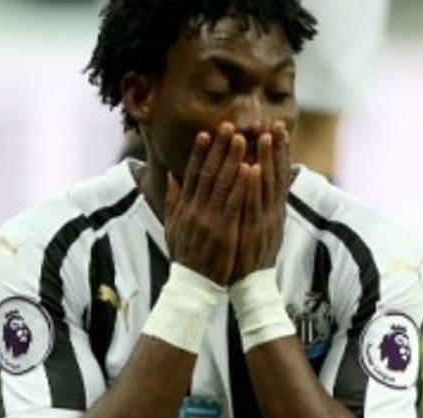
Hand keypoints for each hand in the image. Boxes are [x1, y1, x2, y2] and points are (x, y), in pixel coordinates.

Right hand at [164, 122, 250, 284]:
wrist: (192, 286)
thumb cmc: (186, 257)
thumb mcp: (173, 228)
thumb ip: (174, 201)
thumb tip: (171, 177)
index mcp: (184, 209)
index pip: (191, 175)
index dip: (198, 153)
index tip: (206, 134)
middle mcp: (195, 210)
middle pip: (207, 173)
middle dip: (218, 149)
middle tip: (228, 126)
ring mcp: (209, 220)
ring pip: (221, 184)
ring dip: (232, 159)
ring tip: (242, 139)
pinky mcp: (224, 231)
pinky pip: (234, 203)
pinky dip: (242, 185)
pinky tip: (251, 168)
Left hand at [231, 121, 291, 282]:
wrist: (251, 285)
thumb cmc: (249, 255)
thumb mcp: (256, 226)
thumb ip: (255, 204)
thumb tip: (254, 184)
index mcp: (272, 209)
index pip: (277, 175)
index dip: (279, 152)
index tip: (277, 129)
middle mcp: (273, 212)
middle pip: (277, 175)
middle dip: (278, 149)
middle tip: (277, 124)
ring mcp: (266, 221)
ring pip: (268, 185)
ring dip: (268, 160)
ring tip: (266, 137)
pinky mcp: (256, 231)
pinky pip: (254, 205)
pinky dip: (254, 186)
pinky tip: (253, 168)